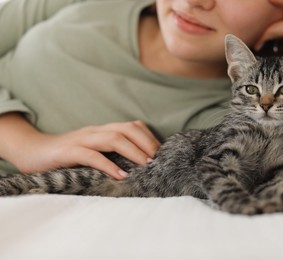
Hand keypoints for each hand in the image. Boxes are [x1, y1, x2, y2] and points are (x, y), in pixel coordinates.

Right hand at [3, 118, 160, 179]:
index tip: (161, 153)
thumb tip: (136, 163)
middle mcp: (95, 131)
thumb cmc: (67, 154)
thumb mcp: (93, 149)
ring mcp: (82, 139)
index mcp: (103, 130)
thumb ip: (111, 152)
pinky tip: (120, 175)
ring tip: (146, 165)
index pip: (132, 126)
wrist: (32, 151)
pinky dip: (108, 165)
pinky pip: (91, 155)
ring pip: (113, 138)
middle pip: (127, 128)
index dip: (148, 137)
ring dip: (133, 151)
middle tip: (157, 160)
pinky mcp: (69, 151)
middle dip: (146, 142)